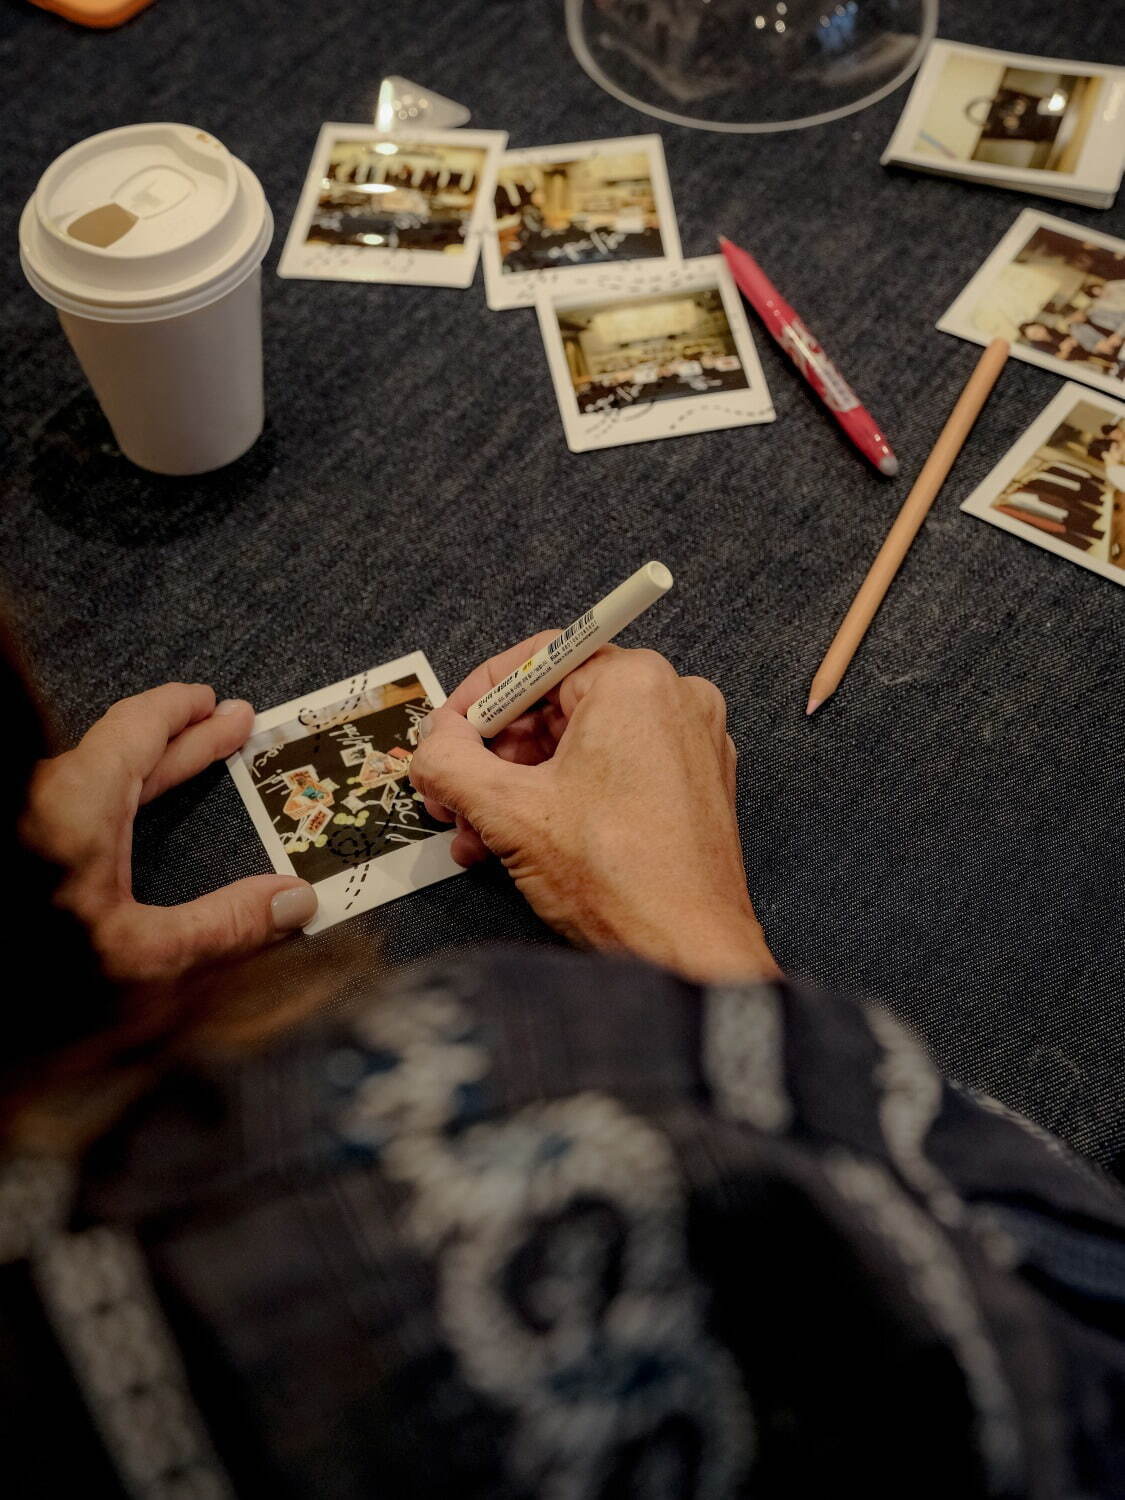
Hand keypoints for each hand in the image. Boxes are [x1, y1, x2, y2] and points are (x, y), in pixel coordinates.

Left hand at [22, 684, 316, 982]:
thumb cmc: (33, 976)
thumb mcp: (142, 959)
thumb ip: (224, 926)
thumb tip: (295, 900)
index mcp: (78, 800)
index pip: (138, 725)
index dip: (183, 711)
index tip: (219, 703)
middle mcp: (45, 798)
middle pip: (121, 748)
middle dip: (181, 740)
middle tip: (230, 726)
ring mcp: (23, 822)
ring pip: (93, 777)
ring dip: (146, 770)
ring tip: (188, 768)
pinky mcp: (15, 850)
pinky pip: (73, 804)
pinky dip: (116, 798)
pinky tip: (126, 824)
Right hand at [409, 639, 777, 982]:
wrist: (689, 953)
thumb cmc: (616, 878)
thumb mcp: (507, 811)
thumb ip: (450, 761)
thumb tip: (431, 742)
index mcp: (635, 681)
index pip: (536, 660)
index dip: (477, 700)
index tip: (445, 735)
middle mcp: (674, 698)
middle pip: (556, 706)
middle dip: (495, 757)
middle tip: (452, 796)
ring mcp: (691, 744)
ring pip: (581, 746)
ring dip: (519, 788)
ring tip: (477, 835)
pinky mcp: (695, 786)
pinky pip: (614, 772)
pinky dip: (565, 800)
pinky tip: (519, 845)